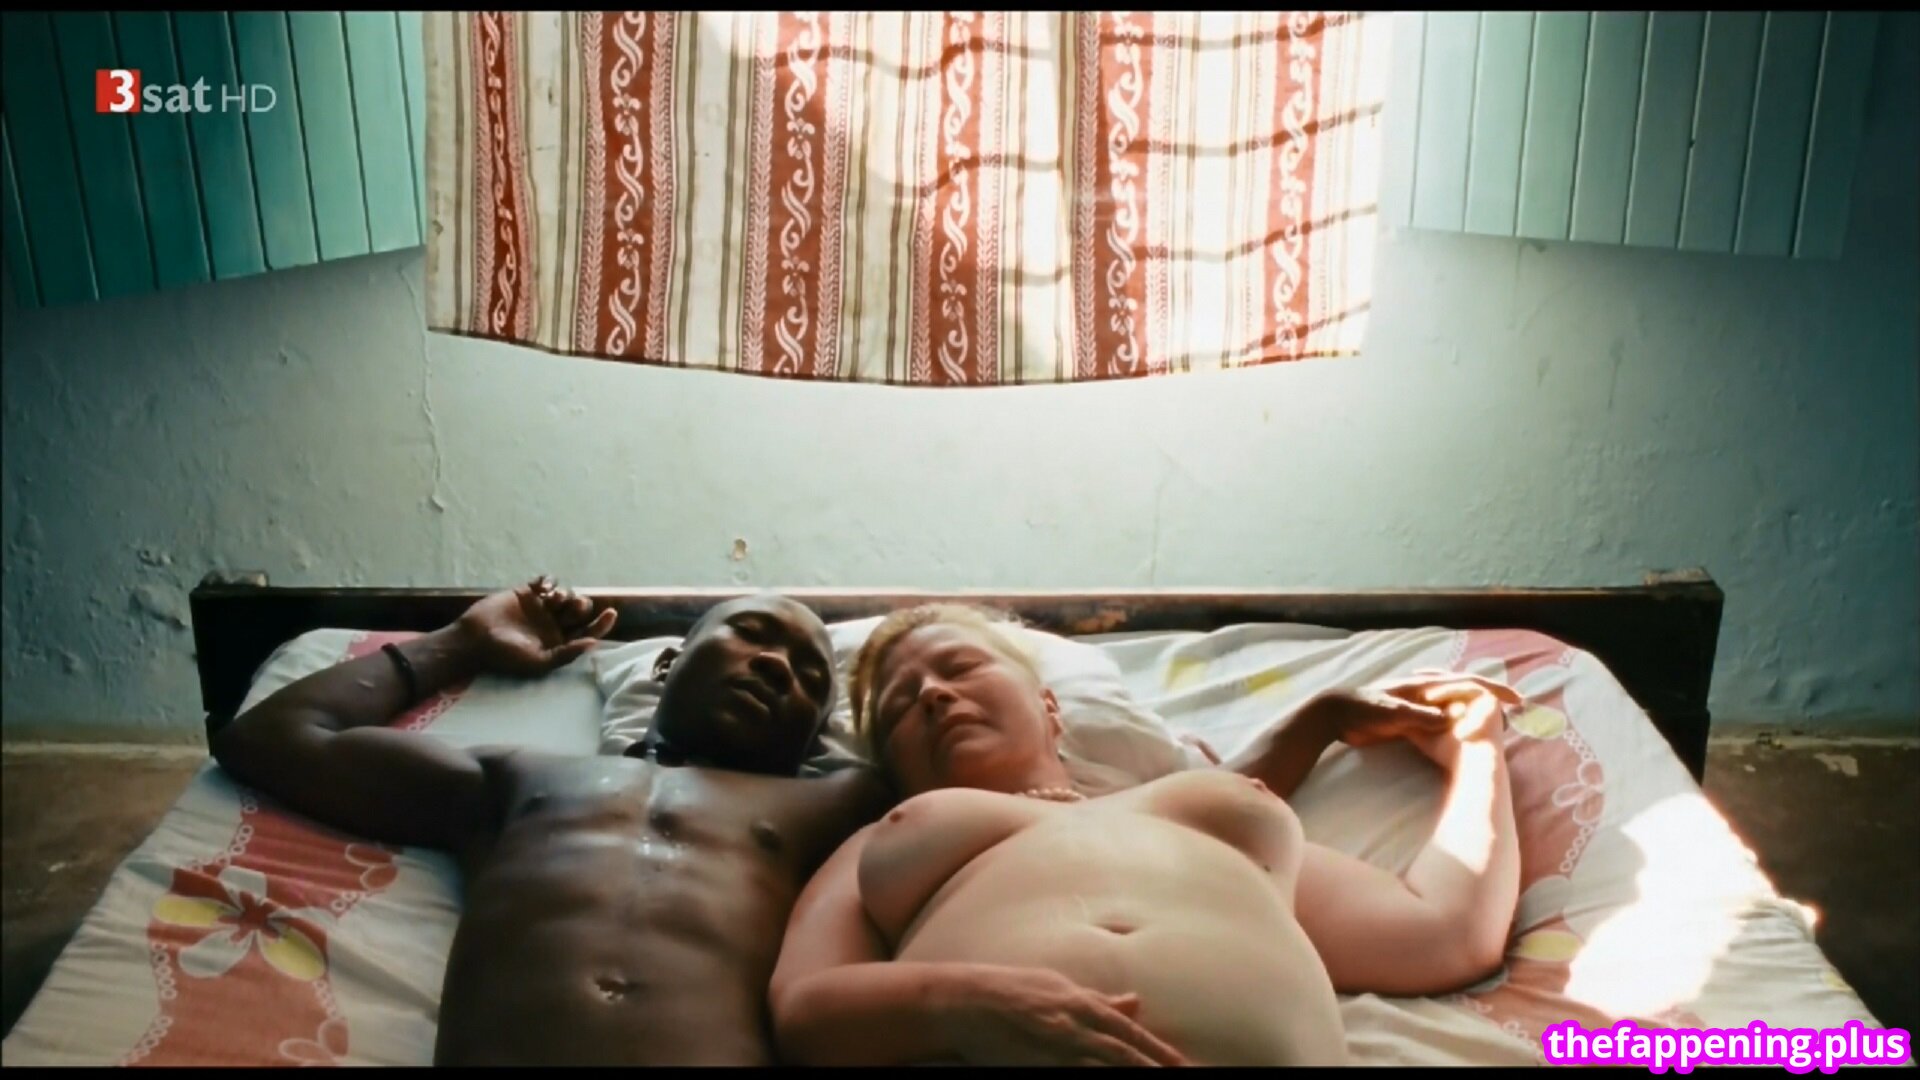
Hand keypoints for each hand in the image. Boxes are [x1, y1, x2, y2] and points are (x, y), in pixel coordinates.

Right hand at [454, 576, 617, 677]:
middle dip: (581, 605)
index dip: (601, 623)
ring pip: (565, 595)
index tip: (611, 613)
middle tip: (574, 606)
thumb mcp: (538, 661)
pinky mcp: (526, 593)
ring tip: (552, 599)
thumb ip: (566, 654)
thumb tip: (593, 644)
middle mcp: (552, 624)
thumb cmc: (505, 655)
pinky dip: (549, 581)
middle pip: (579, 610)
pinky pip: (546, 582)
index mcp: (559, 642)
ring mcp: (540, 607)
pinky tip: (542, 588)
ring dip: (565, 594)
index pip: (587, 631)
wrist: (474, 639)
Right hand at [933, 965, 1189, 1065]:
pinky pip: (1075, 1077)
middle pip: (1125, 1055)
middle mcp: (1076, 1025)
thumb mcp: (1058, 987)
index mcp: (1082, 1004)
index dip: (1160, 1051)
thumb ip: (1098, 1000)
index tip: (1185, 1066)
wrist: (964, 1002)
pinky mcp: (1039, 1064)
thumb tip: (1135, 1001)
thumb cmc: (1009, 991)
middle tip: (1189, 1076)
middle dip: (1157, 1068)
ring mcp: (1057, 1047)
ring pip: (1105, 1069)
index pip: (1130, 1033)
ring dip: (1133, 1076)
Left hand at [1321, 670, 1522, 765]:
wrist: (1335, 712)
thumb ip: (1421, 715)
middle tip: (1514, 706)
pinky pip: (1440, 715)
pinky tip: (1461, 726)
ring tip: (1496, 718)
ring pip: (1454, 701)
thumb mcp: (1393, 713)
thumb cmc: (1363, 709)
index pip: (1468, 684)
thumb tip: (1451, 719)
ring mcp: (1417, 701)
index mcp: (1425, 686)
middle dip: (1490, 696)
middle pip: (1466, 689)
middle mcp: (1425, 690)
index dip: (1494, 690)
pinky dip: (1455, 717)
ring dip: (1474, 706)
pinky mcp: (1408, 716)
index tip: (1517, 700)